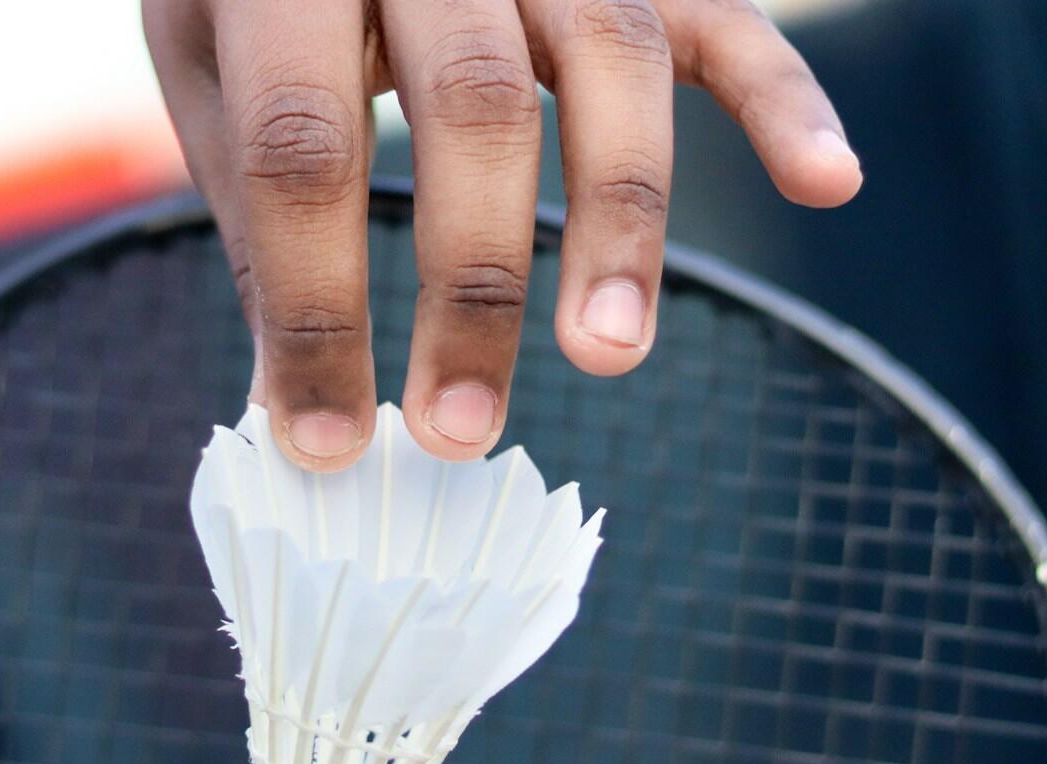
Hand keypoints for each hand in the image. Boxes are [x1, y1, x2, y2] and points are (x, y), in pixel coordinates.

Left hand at [145, 0, 860, 468]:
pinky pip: (726, 20)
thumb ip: (260, 210)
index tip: (322, 439)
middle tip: (458, 432)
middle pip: (474, 107)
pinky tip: (828, 181)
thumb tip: (284, 402)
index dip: (316, 306)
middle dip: (472, 289)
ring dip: (620, 223)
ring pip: (614, 65)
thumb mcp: (217, 60)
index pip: (305, 146)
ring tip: (607, 356)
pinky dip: (783, 99)